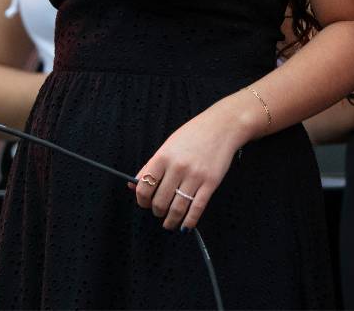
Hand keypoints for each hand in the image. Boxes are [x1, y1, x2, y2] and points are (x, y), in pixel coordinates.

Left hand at [129, 99, 244, 231]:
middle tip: (158, 212)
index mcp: (163, 157)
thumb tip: (133, 184)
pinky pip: (197, 209)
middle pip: (160, 201)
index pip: (145, 186)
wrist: (221, 127)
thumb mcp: (167, 146)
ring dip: (171, 220)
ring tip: (168, 223)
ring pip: (177, 208)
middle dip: (157, 211)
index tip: (144, 203)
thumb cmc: (192, 135)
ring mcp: (195, 176)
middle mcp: (177, 168)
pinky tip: (184, 226)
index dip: (142, 200)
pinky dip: (189, 222)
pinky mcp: (210, 184)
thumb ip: (150, 166)